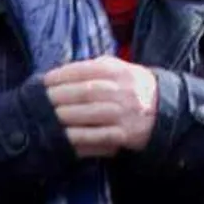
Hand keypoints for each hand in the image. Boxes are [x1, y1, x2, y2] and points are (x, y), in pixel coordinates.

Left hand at [44, 57, 158, 156]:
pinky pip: (99, 136)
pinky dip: (80, 136)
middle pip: (85, 92)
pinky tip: (64, 136)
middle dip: (59, 96)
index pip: (86, 70)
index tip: (44, 81)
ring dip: (66, 116)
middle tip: (39, 101)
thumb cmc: (134, 88)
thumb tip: (66, 70)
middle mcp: (122, 90)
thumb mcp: (122, 70)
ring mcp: (124, 112)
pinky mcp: (125, 134)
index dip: (63, 75)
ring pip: (90, 113)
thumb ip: (99, 66)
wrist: (164, 111)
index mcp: (120, 72)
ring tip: (47, 117)